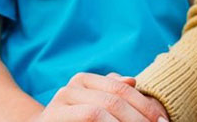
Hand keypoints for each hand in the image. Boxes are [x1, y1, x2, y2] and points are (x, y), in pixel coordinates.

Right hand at [35, 73, 168, 121]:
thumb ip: (114, 91)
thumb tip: (132, 80)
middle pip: (113, 101)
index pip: (121, 89)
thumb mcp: (97, 101)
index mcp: (83, 80)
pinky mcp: (51, 121)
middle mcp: (69, 89)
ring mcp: (57, 106)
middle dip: (139, 119)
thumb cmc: (77, 118)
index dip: (145, 106)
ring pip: (98, 113)